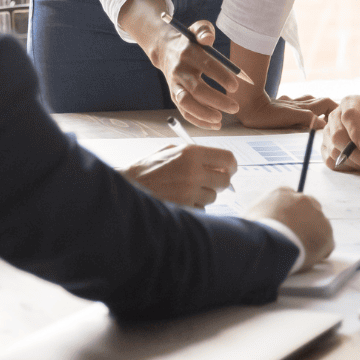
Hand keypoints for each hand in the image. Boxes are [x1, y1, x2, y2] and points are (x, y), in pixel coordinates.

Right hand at [121, 143, 236, 207]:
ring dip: (205, 194)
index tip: (230, 169)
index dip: (231, 165)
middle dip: (221, 181)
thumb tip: (218, 162)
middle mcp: (193, 172)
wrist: (128, 185)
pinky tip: (180, 198)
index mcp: (191, 153)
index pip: (227, 159)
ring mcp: (189, 192)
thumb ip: (195, 155)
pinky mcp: (184, 207)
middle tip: (212, 181)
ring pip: (213, 196)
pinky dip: (195, 205)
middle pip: (225, 180)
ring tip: (187, 189)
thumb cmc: (149, 168)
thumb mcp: (171, 151)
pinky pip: (201, 208)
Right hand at [145, 18, 241, 128]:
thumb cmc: (190, 41)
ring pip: (186, 103)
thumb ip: (204, 31)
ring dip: (203, 114)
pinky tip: (215, 125)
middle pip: (196, 89)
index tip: (236, 86)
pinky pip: (184, 112)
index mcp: (188, 53)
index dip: (221, 76)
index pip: (206, 65)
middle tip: (235, 107)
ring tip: (220, 120)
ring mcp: (175, 85)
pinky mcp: (175, 96)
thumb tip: (208, 39)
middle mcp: (179, 71)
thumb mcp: (197, 29)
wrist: (165, 50)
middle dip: (217, 100)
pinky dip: (198, 121)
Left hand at [235, 92, 333, 129]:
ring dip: (316, 108)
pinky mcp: (280, 105)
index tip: (340, 120)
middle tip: (332, 121)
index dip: (336, 109)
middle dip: (328, 109)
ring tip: (319, 118)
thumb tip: (324, 125)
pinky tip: (297, 113)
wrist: (247, 105)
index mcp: (305, 107)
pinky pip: (295, 104)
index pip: (327, 103)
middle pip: (320, 101)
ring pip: (308, 101)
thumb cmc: (267, 115)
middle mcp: (299, 103)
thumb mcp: (290, 119)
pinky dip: (301, 108)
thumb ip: (308, 119)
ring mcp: (290, 103)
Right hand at [247, 188, 334, 268]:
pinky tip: (307, 257)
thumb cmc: (255, 233)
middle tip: (295, 236)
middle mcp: (303, 200)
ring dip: (311, 235)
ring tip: (298, 250)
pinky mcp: (326, 234)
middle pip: (309, 207)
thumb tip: (259, 218)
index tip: (286, 222)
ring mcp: (317, 216)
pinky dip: (319, 251)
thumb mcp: (250, 215)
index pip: (291, 198)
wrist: (268, 246)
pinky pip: (326, 243)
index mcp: (283, 193)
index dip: (289, 212)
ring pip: (319, 225)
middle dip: (304, 220)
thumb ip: (261, 211)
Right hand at [324, 96, 359, 173]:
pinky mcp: (325, 148)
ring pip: (334, 151)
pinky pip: (332, 162)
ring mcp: (327, 132)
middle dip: (356, 154)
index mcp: (350, 102)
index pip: (349, 115)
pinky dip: (348, 167)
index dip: (356, 131)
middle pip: (337, 136)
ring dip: (354, 163)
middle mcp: (335, 116)